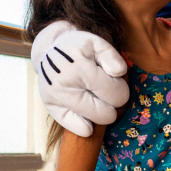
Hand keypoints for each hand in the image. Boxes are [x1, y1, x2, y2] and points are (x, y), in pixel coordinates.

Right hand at [32, 21, 129, 136]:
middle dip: (112, 103)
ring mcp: (56, 99)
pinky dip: (85, 125)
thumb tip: (119, 72)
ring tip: (94, 97)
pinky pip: (75, 128)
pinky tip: (87, 113)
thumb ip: (111, 56)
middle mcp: (65, 87)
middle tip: (105, 90)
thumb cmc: (78, 47)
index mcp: (79, 69)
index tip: (115, 81)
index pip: (115, 95)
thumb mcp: (96, 43)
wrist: (49, 50)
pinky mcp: (51, 108)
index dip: (121, 90)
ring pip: (92, 124)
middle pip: (105, 114)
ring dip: (99, 113)